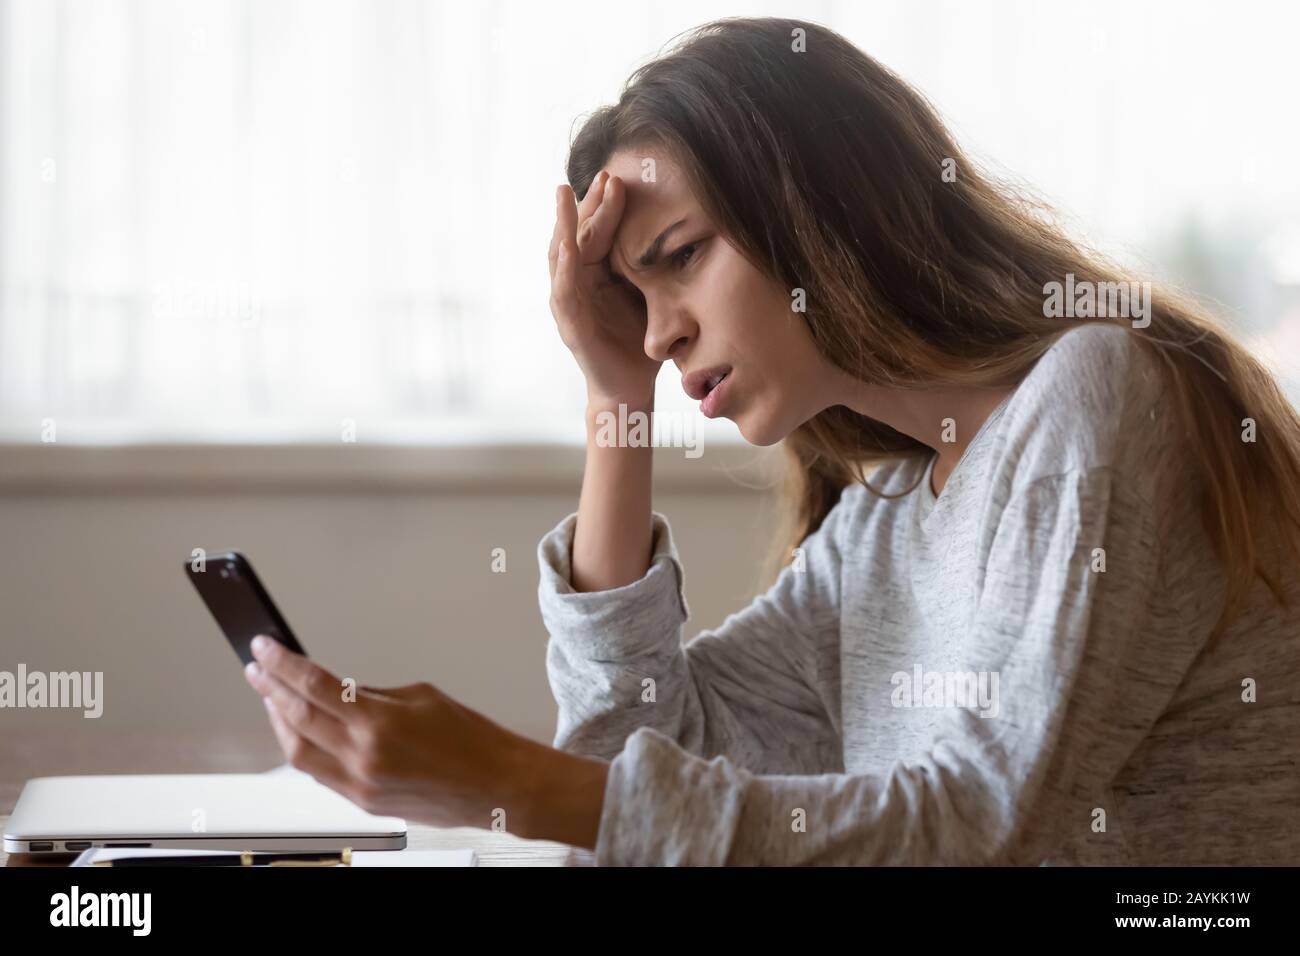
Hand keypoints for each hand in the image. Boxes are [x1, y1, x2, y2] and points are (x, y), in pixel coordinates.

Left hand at [242, 636, 608, 847]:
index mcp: (380, 722)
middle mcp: (364, 756)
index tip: (263, 647)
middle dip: (270, 689)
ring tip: (273, 698)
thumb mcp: (420, 696)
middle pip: (296, 718)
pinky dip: (303, 747)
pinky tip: (301, 731)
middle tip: (258, 668)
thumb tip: (334, 689)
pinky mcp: (363, 802)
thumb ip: (370, 695)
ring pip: (297, 752)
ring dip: (280, 722)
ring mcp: (360, 784)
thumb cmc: (472, 739)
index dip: (282, 663)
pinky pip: (318, 773)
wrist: (499, 785)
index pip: (314, 685)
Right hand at [548, 172, 661, 408]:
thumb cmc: (639, 342)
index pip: (598, 232)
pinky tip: (567, 243)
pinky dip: (564, 266)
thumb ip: (651, 267)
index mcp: (595, 275)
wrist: (632, 389)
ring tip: (565, 194)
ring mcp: (569, 304)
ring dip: (564, 224)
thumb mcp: (650, 295)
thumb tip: (681, 231)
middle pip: (579, 235)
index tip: (619, 176)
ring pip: (561, 255)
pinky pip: (564, 290)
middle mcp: (576, 284)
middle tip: (603, 173)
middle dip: (588, 204)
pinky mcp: (570, 325)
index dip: (606, 205)